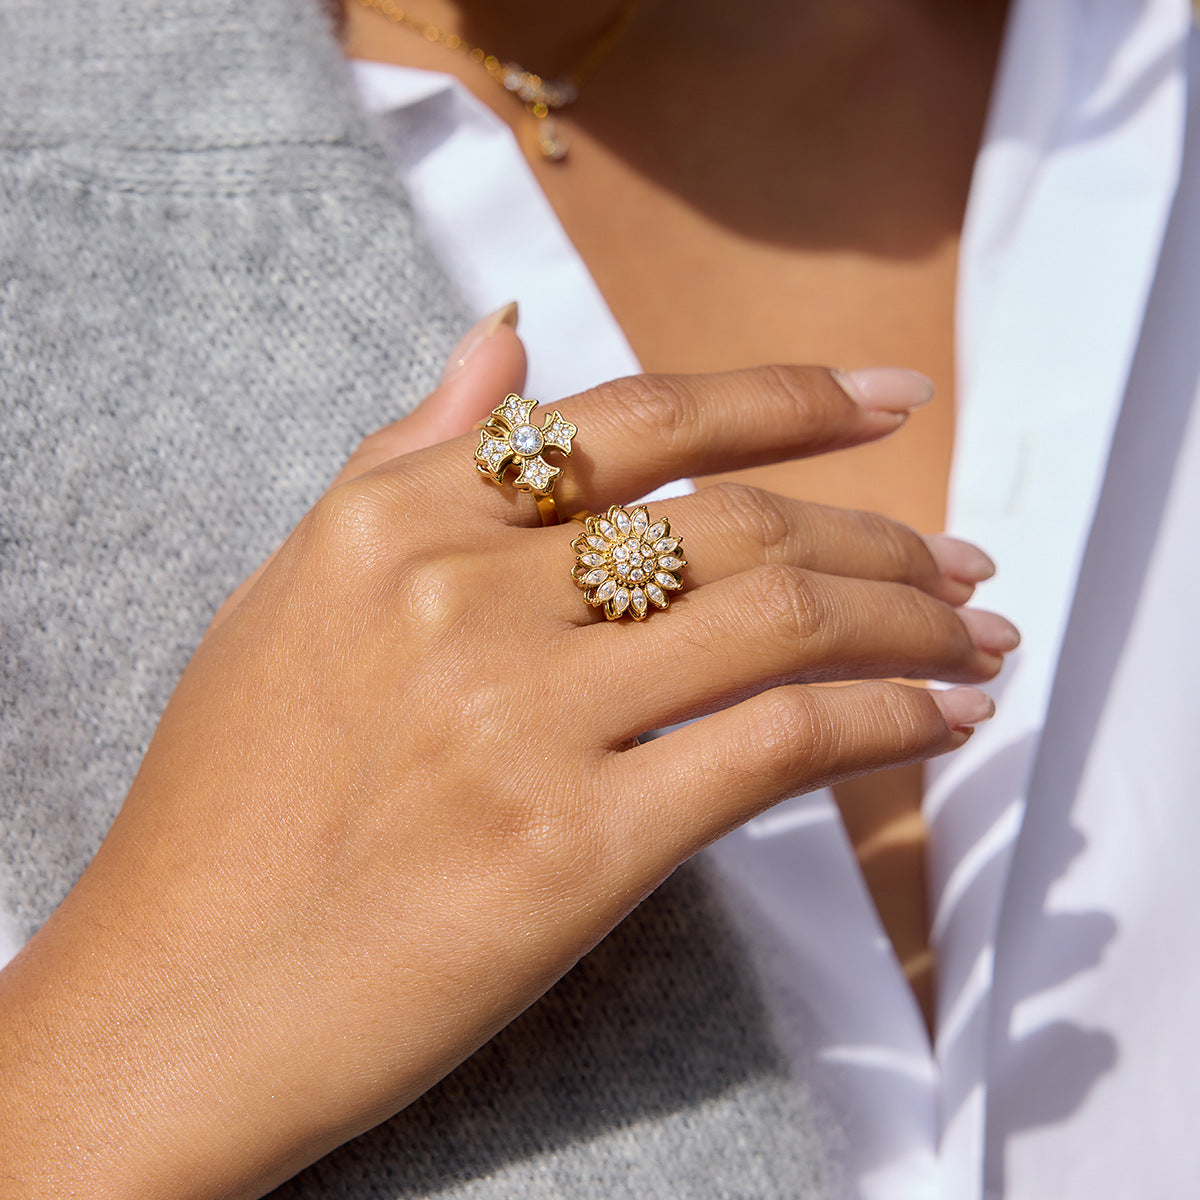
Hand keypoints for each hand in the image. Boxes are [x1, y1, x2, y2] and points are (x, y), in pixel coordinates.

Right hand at [0, 312, 1012, 1198]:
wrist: (179, 999)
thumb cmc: (227, 808)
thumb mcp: (295, 593)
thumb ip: (408, 455)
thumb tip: (503, 340)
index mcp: (394, 520)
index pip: (639, 419)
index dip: (789, 397)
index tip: (888, 403)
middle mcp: (461, 597)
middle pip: (736, 526)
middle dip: (878, 539)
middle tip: (960, 565)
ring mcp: (520, 720)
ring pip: (778, 621)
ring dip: (906, 624)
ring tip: (973, 638)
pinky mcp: (571, 850)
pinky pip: (772, 748)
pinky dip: (882, 725)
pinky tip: (938, 725)